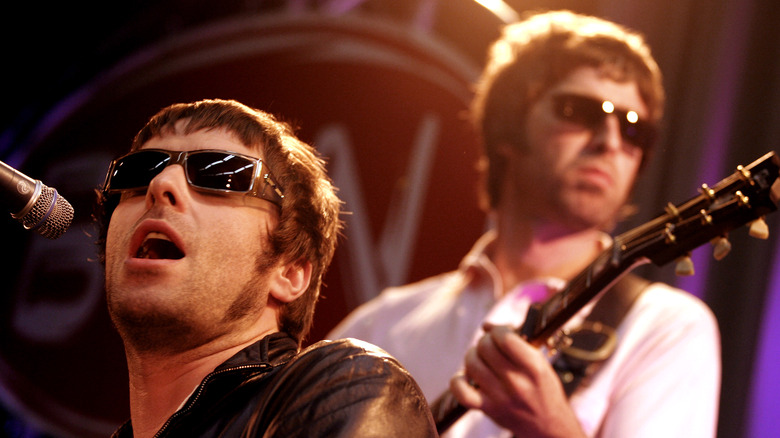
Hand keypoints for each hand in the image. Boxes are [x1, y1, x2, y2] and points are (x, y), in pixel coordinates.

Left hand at [449, 323, 585, 437]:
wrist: (549, 426)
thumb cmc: (543, 389)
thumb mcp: (540, 362)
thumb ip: (516, 341)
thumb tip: (485, 325)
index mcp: (534, 367)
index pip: (505, 338)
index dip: (498, 330)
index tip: (500, 333)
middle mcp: (517, 383)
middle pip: (485, 348)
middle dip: (485, 342)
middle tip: (490, 347)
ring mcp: (501, 397)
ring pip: (472, 364)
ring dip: (472, 357)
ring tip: (481, 360)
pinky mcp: (488, 409)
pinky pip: (461, 392)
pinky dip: (458, 381)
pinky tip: (466, 377)